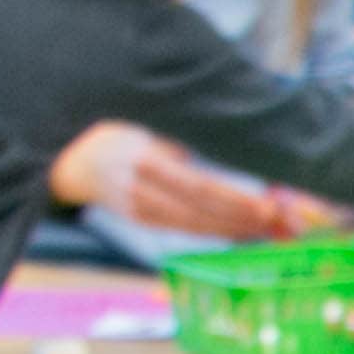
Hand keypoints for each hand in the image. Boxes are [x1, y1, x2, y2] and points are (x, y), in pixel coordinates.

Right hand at [46, 122, 285, 239]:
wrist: (73, 157)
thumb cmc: (119, 130)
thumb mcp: (147, 123)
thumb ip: (184, 143)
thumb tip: (237, 150)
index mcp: (144, 161)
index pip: (198, 187)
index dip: (234, 200)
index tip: (266, 204)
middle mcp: (140, 191)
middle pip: (201, 212)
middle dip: (243, 219)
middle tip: (279, 220)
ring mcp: (139, 211)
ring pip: (195, 226)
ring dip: (236, 229)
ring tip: (270, 227)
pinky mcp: (142, 221)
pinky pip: (185, 229)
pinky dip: (217, 230)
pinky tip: (243, 230)